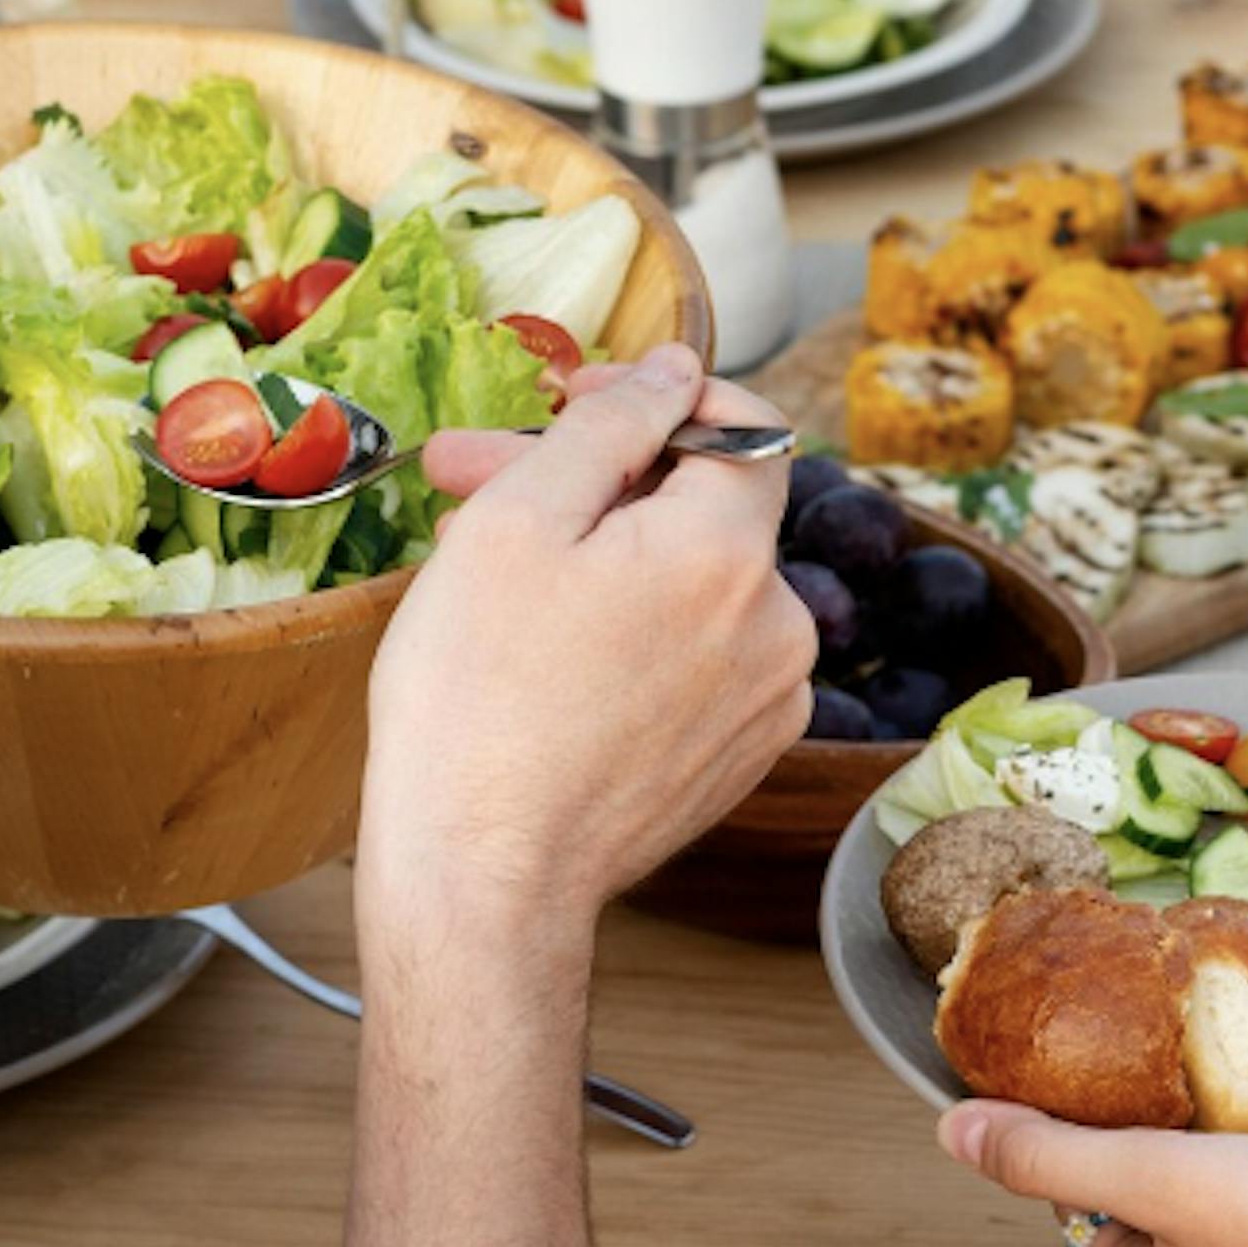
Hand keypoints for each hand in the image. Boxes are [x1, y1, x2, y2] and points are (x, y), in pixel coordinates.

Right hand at [356, 346, 812, 960]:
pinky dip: (628, 630)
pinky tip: (538, 647)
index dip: (653, 396)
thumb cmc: (477, 699)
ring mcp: (767, 701)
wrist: (482, 880)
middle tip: (467, 479)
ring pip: (689, 585)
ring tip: (485, 571)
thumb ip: (611, 424)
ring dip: (599, 557)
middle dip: (589, 480)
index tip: (573, 399)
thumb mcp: (520, 521)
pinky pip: (693, 656)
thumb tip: (677, 367)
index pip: (741, 426)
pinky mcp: (738, 757)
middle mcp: (780, 624)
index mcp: (731, 553)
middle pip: (697, 510)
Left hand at [938, 1101, 1247, 1246]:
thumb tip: (954, 1132)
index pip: (1094, 1215)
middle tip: (1225, 1137)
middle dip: (1185, 1177)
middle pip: (1157, 1227)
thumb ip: (1052, 1152)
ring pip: (1223, 1241)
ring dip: (1243, 1197)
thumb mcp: (1152, 1171)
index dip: (1118, 1156)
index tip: (1161, 1122)